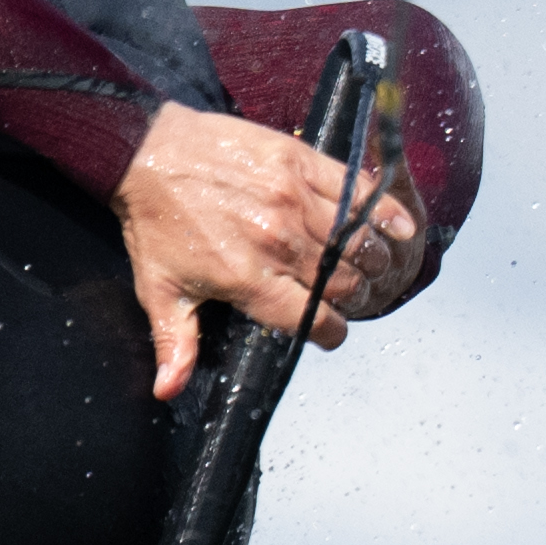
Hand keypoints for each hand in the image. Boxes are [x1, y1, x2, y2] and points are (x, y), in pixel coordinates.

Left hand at [113, 104, 421, 399]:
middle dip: (353, 297)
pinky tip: (399, 226)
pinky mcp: (300, 163)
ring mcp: (293, 200)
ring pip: (356, 241)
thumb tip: (169, 391)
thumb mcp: (160, 290)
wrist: (146, 153)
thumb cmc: (155, 222)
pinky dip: (384, 210)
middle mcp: (279, 243)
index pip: (312, 319)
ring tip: (373, 265)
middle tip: (349, 296)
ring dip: (373, 260)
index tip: (330, 334)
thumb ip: (175, 344)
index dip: (329, 334)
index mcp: (249, 279)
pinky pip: (356, 189)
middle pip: (344, 283)